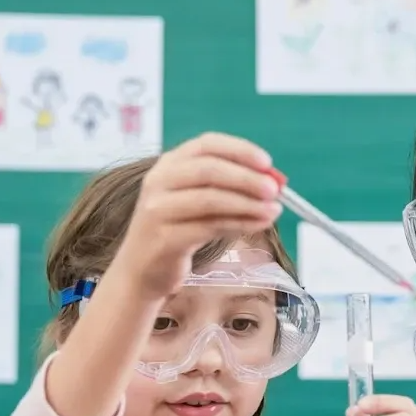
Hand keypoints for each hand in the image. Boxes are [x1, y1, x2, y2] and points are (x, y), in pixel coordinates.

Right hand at [113, 132, 281, 297]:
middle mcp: (159, 181)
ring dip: (247, 203)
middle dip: (247, 178)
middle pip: (209, 170)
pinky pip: (209, 226)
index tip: (267, 163)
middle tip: (274, 189)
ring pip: (210, 199)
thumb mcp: (198, 202)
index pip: (207, 145)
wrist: (141, 270)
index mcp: (169, 164)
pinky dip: (239, 224)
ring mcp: (159, 210)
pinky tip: (258, 224)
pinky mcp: (165, 238)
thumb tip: (273, 183)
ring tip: (273, 210)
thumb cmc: (176, 232)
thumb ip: (228, 188)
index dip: (239, 150)